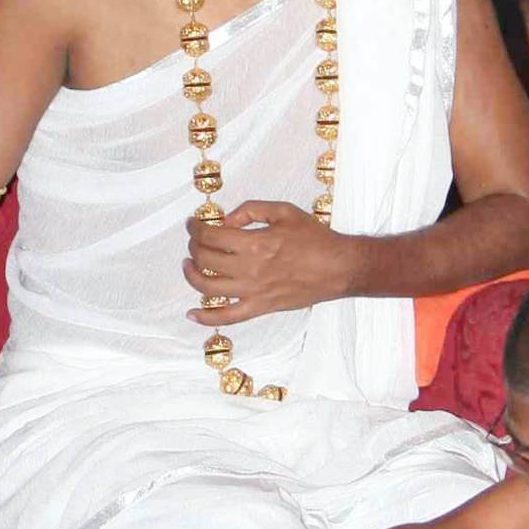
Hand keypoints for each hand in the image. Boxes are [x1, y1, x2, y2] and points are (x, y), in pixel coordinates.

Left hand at [187, 199, 355, 325]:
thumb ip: (250, 210)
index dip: (195, 228)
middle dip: (193, 247)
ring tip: (189, 265)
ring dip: (191, 275)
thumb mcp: (283, 211)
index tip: (193, 224)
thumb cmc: (315, 238)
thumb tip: (225, 220)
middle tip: (194, 240)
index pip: (211, 236)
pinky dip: (206, 318)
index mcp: (255, 242)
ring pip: (208, 287)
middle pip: (205, 259)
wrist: (339, 267)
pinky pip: (227, 317)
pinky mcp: (260, 307)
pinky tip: (191, 313)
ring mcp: (253, 291)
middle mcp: (250, 268)